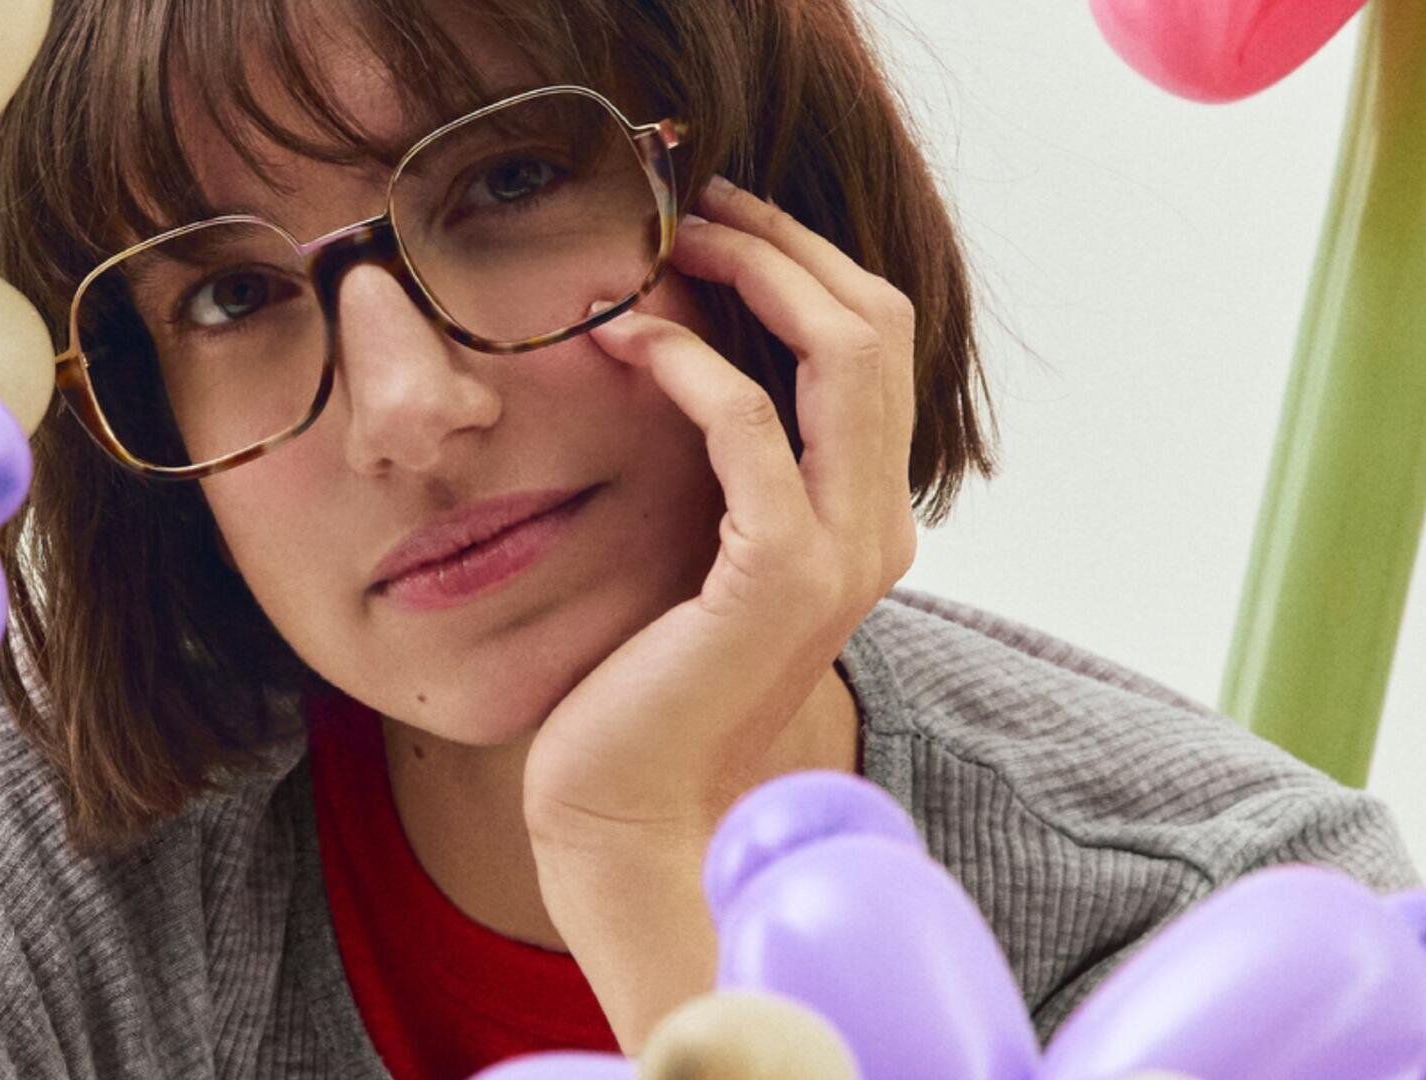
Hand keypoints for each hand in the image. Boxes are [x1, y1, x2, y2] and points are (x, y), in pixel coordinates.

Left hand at [521, 174, 918, 849]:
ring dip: (749, 277)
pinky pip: (750, 428)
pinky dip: (691, 364)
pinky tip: (626, 343)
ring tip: (660, 247)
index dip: (805, 263)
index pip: (874, 347)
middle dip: (784, 244)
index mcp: (864, 515)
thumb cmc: (648, 678)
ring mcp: (840, 552)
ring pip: (842, 354)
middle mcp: (877, 526)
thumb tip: (689, 347)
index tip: (720, 218)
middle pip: (875, 326)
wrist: (632, 809)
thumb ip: (728, 464)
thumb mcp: (701, 549)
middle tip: (691, 206)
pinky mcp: (777, 577)